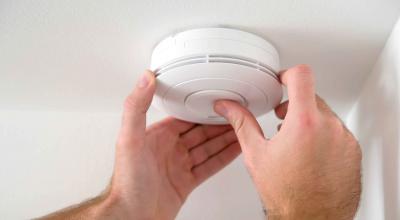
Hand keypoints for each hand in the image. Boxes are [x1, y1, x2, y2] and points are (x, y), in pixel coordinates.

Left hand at [103, 70, 240, 219]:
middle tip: (236, 114)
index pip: (185, 117)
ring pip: (208, 147)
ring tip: (242, 129)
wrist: (133, 216)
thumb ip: (136, 107)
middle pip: (200, 131)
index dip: (202, 109)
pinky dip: (224, 157)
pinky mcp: (186, 182)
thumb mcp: (129, 138)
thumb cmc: (128, 182)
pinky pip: (210, 166)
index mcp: (157, 136)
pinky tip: (235, 150)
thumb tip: (145, 78)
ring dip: (225, 138)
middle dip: (218, 123)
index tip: (216, 100)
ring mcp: (178, 166)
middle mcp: (169, 149)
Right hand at [214, 65, 360, 219]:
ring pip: (325, 115)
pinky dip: (324, 136)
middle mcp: (329, 127)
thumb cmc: (286, 194)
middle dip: (295, 105)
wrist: (311, 218)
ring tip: (296, 143)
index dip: (288, 74)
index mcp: (304, 123)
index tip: (282, 81)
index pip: (301, 76)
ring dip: (310, 122)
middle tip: (282, 122)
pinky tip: (311, 155)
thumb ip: (242, 123)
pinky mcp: (353, 151)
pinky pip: (338, 132)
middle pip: (312, 96)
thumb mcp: (256, 153)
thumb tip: (228, 107)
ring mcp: (344, 139)